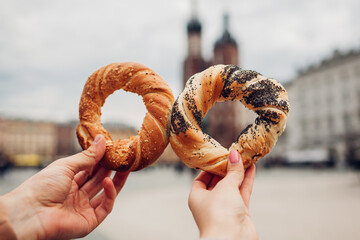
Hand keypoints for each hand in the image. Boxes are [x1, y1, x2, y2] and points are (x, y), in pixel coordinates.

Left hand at [0, 135, 128, 239]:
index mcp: (68, 181)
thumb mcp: (66, 166)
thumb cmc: (41, 187)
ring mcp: (83, 208)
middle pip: (99, 180)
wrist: (29, 213)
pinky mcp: (89, 221)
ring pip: (105, 193)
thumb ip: (88, 156)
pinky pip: (105, 207)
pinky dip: (110, 194)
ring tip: (125, 168)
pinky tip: (109, 181)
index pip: (90, 169)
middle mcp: (76, 195)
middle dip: (111, 169)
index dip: (102, 160)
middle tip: (123, 157)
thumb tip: (101, 140)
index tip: (113, 149)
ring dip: (116, 181)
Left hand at [188, 150, 256, 239]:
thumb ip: (232, 171)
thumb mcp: (225, 187)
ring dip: (239, 172)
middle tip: (234, 154)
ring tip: (245, 157)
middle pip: (218, 181)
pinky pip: (242, 192)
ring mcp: (225, 208)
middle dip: (226, 168)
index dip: (210, 167)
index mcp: (197, 197)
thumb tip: (235, 154)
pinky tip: (251, 168)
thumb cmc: (220, 214)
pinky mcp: (239, 213)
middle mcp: (210, 203)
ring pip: (232, 186)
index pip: (201, 178)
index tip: (219, 155)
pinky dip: (246, 180)